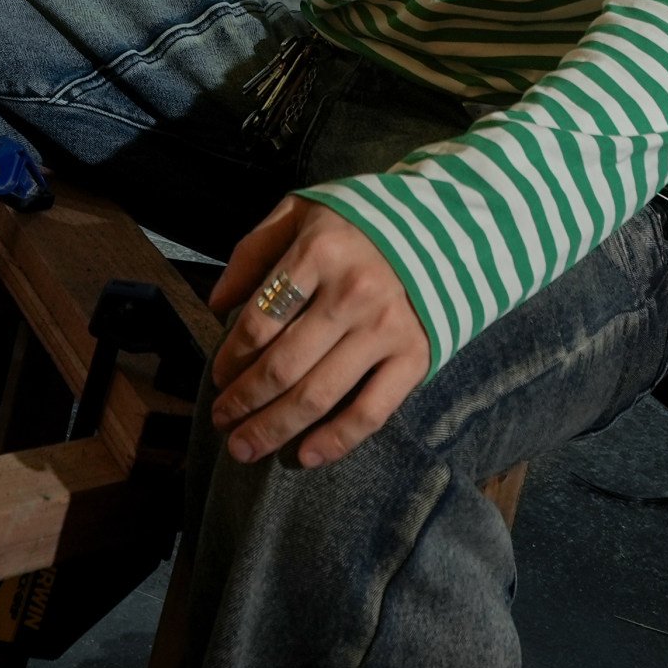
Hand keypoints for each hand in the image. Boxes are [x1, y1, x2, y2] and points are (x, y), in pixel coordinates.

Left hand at [205, 199, 428, 468]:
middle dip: (243, 401)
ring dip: (274, 428)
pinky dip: (336, 441)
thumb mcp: (303, 210)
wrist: (450, 227)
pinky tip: (305, 457)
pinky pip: (371, 411)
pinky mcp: (416, 357)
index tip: (218, 377)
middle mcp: (352, 294)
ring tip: (244, 447)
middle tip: (220, 421)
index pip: (261, 320)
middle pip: (283, 365)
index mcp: (319, 252)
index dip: (231, 357)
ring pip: (319, 395)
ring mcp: (386, 330)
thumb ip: (255, 249)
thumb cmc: (364, 220)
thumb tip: (217, 304)